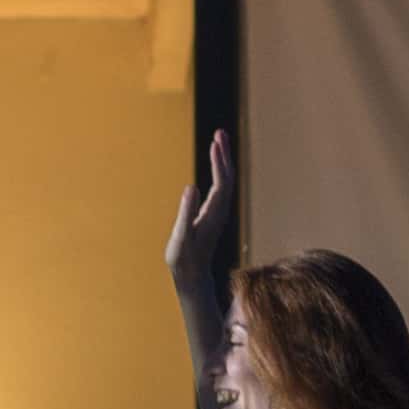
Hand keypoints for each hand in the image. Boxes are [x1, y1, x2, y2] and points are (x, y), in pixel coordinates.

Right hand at [165, 128, 237, 295]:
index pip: (221, 183)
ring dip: (223, 160)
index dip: (219, 163)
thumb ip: (186, 213)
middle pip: (227, 178)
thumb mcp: (181, 238)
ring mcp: (218, 212)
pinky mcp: (214, 214)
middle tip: (219, 132)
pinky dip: (219, 170)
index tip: (215, 143)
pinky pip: (221, 186)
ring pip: (226, 181)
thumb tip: (190, 188)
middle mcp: (220, 211)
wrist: (193, 276)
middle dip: (224, 154)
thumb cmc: (184, 259)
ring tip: (217, 140)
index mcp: (213, 214)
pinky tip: (215, 162)